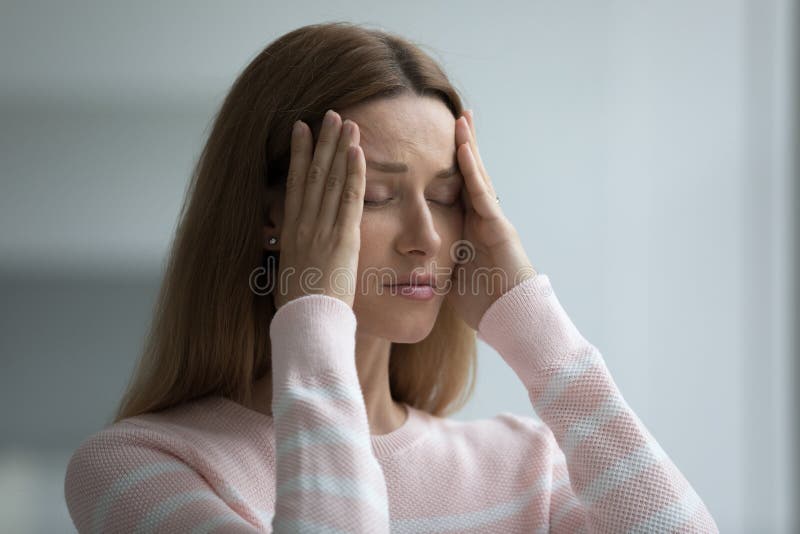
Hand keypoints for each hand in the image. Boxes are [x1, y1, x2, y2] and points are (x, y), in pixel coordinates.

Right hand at [274, 109, 364, 310]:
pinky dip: (354, 173)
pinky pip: (350, 199)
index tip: (301, 129)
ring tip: (345, 122)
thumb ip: (295, 257)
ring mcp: (322, 229)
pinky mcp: (343, 237)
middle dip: (321, 142)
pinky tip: (357, 151)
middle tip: (328, 114)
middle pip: (312, 173)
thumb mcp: (289, 276)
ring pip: (331, 180)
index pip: (296, 184)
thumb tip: (296, 253)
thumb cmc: (300, 309)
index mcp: (292, 232)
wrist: (307, 324)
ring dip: (339, 148)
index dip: (298, 154)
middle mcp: (304, 224)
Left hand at [445, 109, 537, 329]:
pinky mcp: (498, 227)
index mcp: (469, 230)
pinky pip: (481, 192)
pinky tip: (462, 145)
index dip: (446, 168)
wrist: (512, 320)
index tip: (433, 145)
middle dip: (462, 147)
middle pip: (469, 176)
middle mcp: (482, 220)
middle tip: (455, 117)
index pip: (454, 191)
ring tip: (461, 118)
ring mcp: (492, 221)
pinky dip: (472, 169)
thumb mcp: (451, 277)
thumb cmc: (484, 305)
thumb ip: (437, 261)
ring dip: (468, 146)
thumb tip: (413, 259)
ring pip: (477, 177)